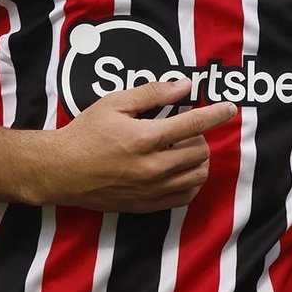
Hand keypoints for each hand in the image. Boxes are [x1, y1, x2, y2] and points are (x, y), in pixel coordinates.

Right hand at [42, 78, 236, 212]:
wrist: (61, 171)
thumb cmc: (86, 133)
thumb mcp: (114, 103)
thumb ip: (152, 93)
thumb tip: (184, 85)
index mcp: (145, 138)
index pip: (194, 124)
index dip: (216, 114)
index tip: (230, 109)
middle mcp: (152, 167)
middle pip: (200, 152)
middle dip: (201, 136)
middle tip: (186, 129)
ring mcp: (151, 190)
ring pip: (197, 177)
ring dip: (199, 159)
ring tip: (185, 149)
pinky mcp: (146, 205)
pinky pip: (184, 198)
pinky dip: (190, 182)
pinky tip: (181, 171)